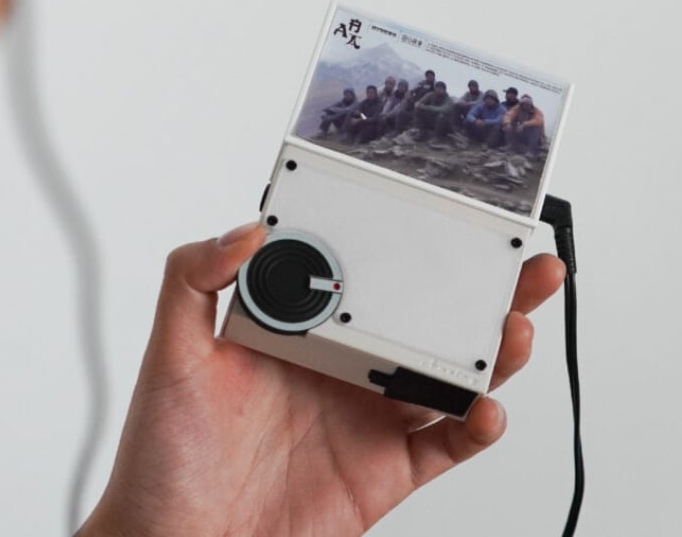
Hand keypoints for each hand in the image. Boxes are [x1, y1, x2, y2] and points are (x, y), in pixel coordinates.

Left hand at [81, 226, 564, 536]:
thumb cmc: (163, 452)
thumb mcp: (172, 351)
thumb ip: (194, 278)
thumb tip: (248, 226)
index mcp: (295, 325)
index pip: (359, 269)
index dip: (403, 240)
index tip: (442, 212)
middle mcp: (338, 363)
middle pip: (421, 316)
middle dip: (475, 288)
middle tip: (518, 264)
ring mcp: (365, 416)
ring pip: (448, 374)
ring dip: (490, 351)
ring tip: (512, 327)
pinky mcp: (384, 470)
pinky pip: (446, 444)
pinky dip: (477, 426)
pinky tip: (485, 408)